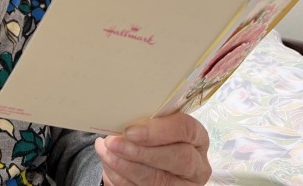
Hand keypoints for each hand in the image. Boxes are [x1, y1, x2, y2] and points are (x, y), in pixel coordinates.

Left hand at [94, 113, 210, 185]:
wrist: (150, 160)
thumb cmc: (152, 137)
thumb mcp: (153, 125)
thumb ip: (143, 122)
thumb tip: (118, 123)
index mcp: (196, 138)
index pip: (186, 128)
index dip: (158, 130)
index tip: (130, 131)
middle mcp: (197, 164)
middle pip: (179, 158)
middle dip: (140, 152)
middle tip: (113, 143)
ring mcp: (185, 185)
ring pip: (161, 180)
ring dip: (126, 167)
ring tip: (106, 154)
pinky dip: (122, 180)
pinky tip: (110, 167)